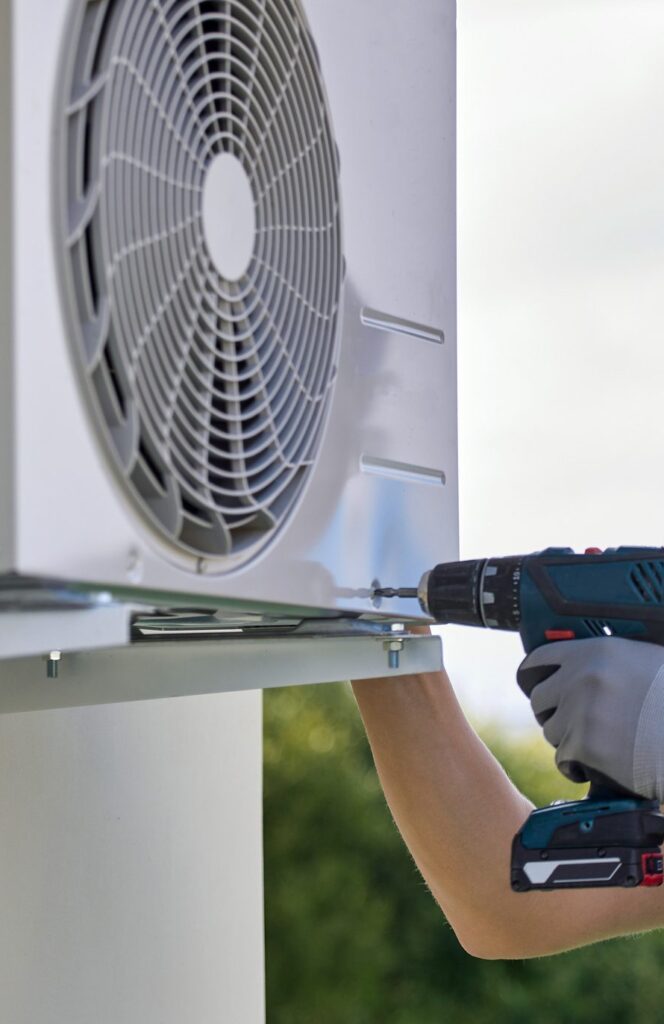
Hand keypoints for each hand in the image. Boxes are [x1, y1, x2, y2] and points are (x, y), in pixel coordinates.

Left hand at [517, 637, 663, 801]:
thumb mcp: (645, 660)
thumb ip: (608, 661)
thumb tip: (578, 668)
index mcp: (596, 652)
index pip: (540, 659)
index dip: (536, 676)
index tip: (535, 685)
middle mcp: (582, 678)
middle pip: (540, 699)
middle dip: (555, 712)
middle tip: (578, 723)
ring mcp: (582, 712)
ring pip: (552, 731)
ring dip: (570, 740)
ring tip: (603, 743)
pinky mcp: (586, 746)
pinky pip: (564, 759)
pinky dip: (578, 766)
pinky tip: (602, 763)